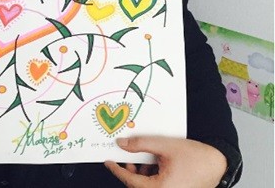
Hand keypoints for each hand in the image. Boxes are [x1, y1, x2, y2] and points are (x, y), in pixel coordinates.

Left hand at [105, 136, 226, 187]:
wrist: (218, 163)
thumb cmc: (195, 156)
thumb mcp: (164, 145)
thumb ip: (141, 144)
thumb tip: (122, 144)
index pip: (131, 182)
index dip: (118, 171)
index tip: (108, 162)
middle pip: (139, 186)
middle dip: (131, 172)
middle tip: (126, 157)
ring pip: (148, 187)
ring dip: (142, 175)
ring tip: (145, 159)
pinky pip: (157, 187)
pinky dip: (152, 178)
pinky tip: (155, 165)